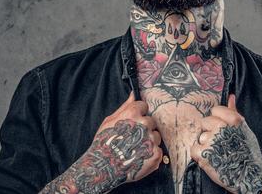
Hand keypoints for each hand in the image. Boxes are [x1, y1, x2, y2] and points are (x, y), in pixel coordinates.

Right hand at [40, 92, 161, 193]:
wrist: (103, 168)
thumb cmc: (104, 143)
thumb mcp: (109, 121)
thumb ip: (124, 107)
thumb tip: (133, 94)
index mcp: (133, 114)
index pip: (144, 106)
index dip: (138, 114)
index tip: (132, 123)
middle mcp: (144, 124)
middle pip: (151, 121)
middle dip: (143, 128)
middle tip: (131, 138)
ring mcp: (150, 140)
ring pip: (156, 135)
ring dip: (148, 140)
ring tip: (134, 149)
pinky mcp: (155, 154)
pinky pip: (158, 150)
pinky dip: (150, 154)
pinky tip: (139, 156)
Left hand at [190, 94, 261, 193]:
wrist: (250, 176)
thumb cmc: (248, 153)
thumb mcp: (245, 130)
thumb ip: (234, 113)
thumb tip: (231, 97)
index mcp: (233, 120)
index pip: (215, 110)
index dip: (217, 120)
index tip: (221, 129)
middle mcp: (222, 128)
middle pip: (205, 122)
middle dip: (210, 132)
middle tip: (220, 144)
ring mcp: (212, 140)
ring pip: (200, 137)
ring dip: (206, 145)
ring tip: (218, 154)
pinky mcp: (204, 154)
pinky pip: (194, 149)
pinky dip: (200, 156)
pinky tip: (211, 159)